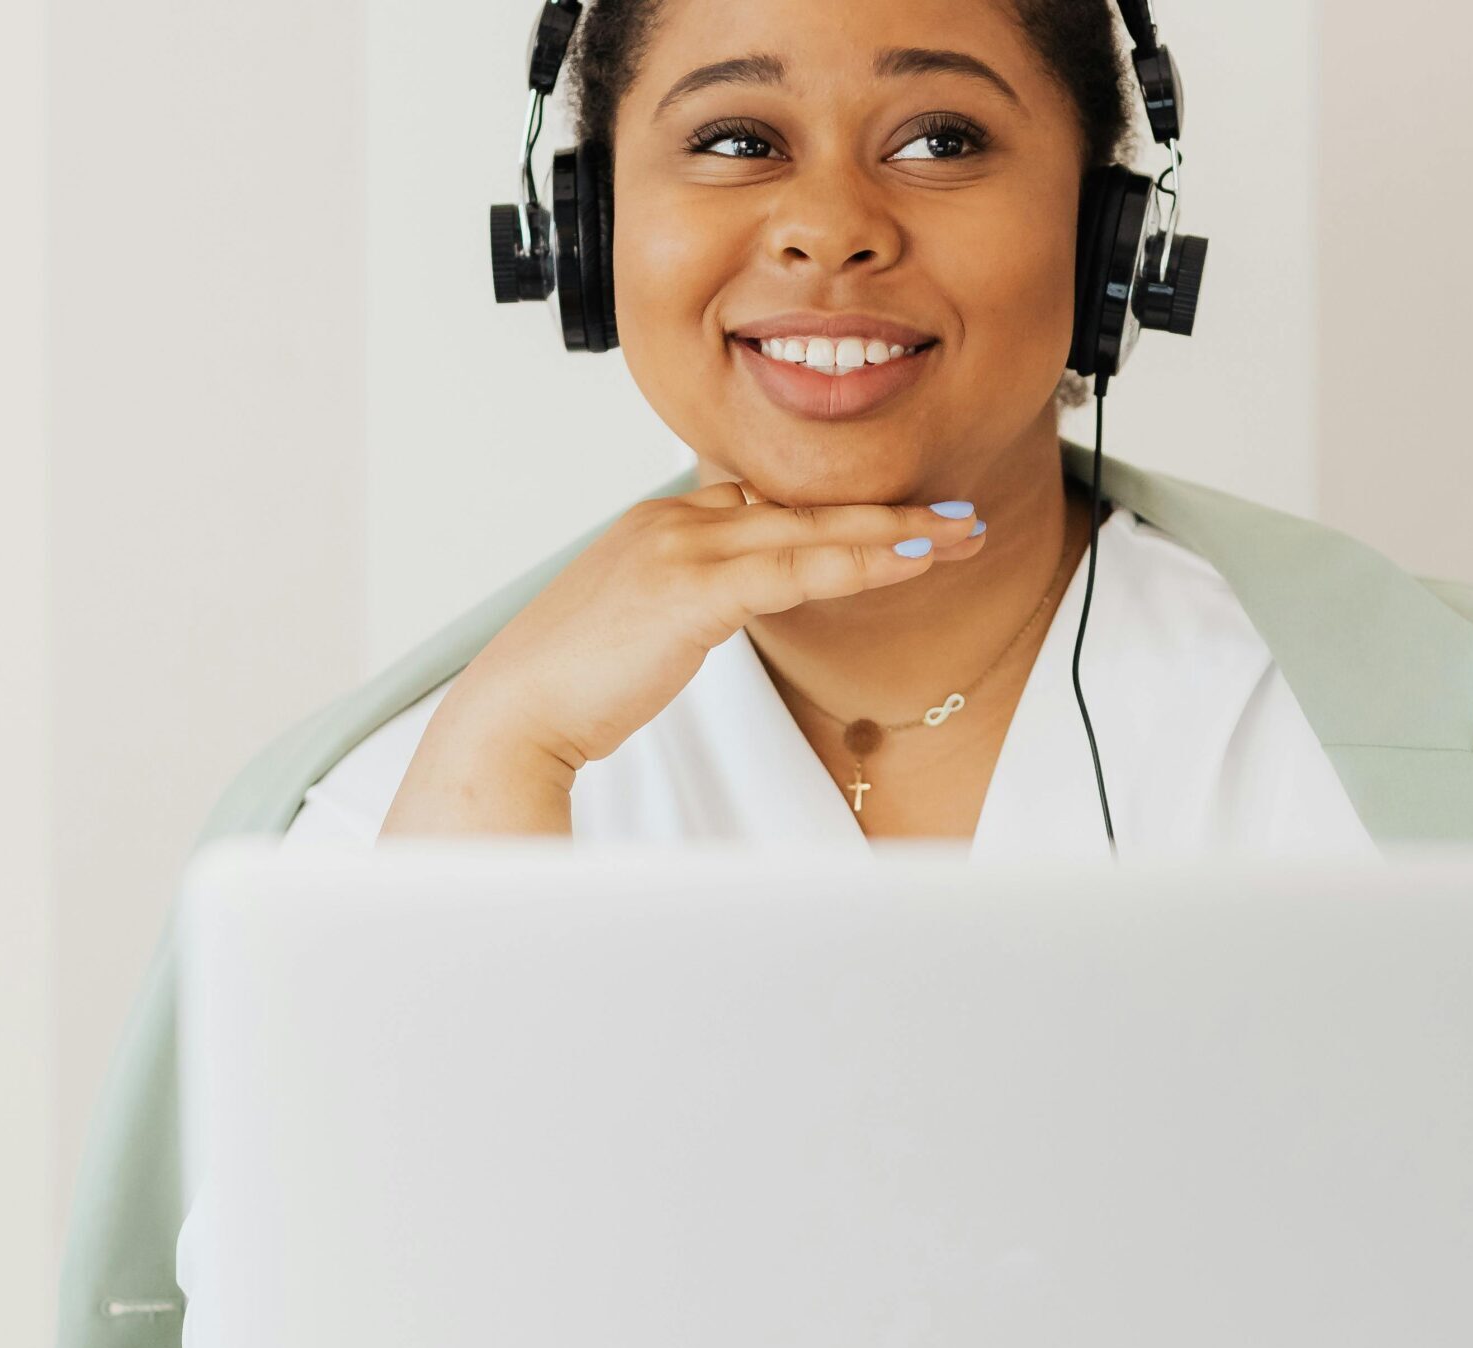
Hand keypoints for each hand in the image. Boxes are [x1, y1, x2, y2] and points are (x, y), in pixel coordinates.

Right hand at [381, 480, 985, 835]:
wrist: (512, 717)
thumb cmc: (564, 690)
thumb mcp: (631, 628)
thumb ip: (680, 604)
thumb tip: (719, 611)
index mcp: (655, 524)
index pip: (763, 505)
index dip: (833, 515)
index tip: (893, 521)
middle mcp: (670, 520)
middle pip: (799, 507)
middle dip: (885, 512)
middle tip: (957, 517)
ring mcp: (679, 547)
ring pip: (809, 531)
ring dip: (894, 532)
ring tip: (960, 535)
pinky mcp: (690, 589)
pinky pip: (796, 570)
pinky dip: (859, 564)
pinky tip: (911, 563)